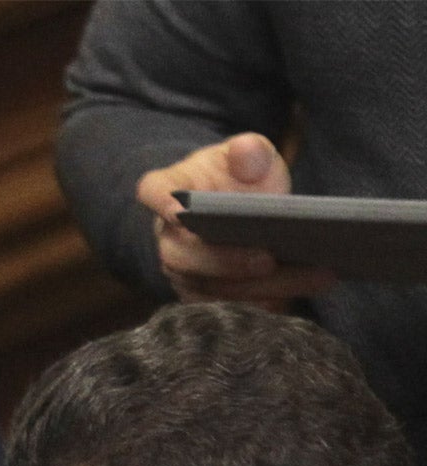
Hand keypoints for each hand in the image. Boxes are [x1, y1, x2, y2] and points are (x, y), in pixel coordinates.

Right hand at [136, 132, 337, 308]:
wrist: (232, 211)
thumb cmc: (236, 178)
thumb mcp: (246, 155)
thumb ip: (248, 152)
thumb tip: (247, 151)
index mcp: (166, 192)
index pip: (153, 192)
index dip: (162, 203)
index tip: (180, 211)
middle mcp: (167, 238)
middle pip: (184, 257)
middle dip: (227, 261)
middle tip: (269, 260)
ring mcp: (183, 273)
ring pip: (214, 288)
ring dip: (266, 287)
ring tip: (319, 274)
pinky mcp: (207, 297)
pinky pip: (236, 307)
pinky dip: (274, 300)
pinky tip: (311, 287)